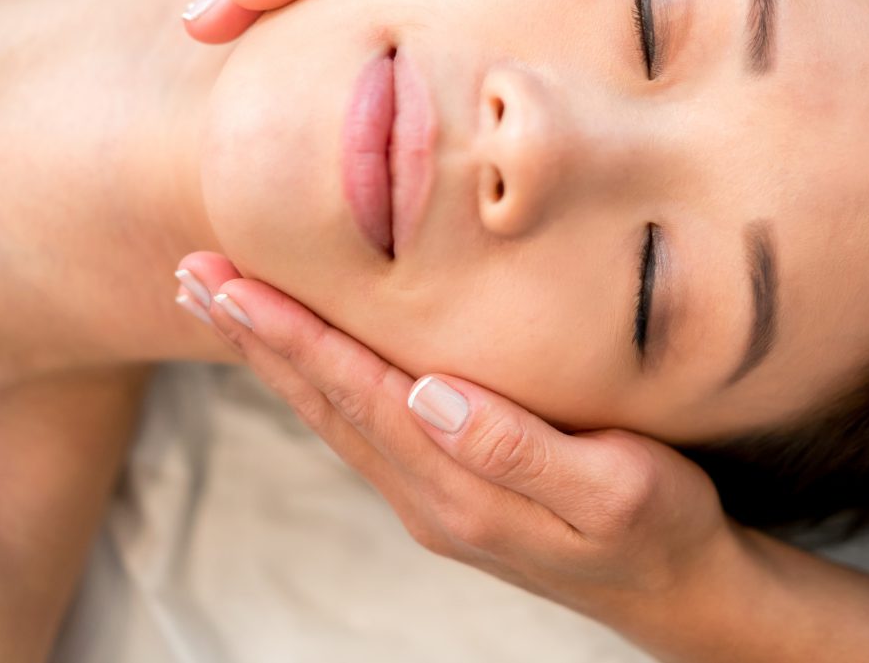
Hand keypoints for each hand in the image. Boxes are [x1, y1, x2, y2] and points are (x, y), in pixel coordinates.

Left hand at [173, 251, 741, 635]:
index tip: (230, 286)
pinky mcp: (442, 488)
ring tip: (217, 303)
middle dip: (253, 336)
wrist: (679, 593)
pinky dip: (311, 378)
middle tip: (190, 276)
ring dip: (269, 356)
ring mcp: (427, 495)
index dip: (292, 336)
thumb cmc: (660, 529)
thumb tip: (431, 393)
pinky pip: (357, 423)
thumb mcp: (616, 488)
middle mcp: (424, 493)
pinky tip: (295, 352)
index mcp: (458, 485)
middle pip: (321, 402)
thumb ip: (519, 447)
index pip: (356, 393)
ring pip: (329, 413)